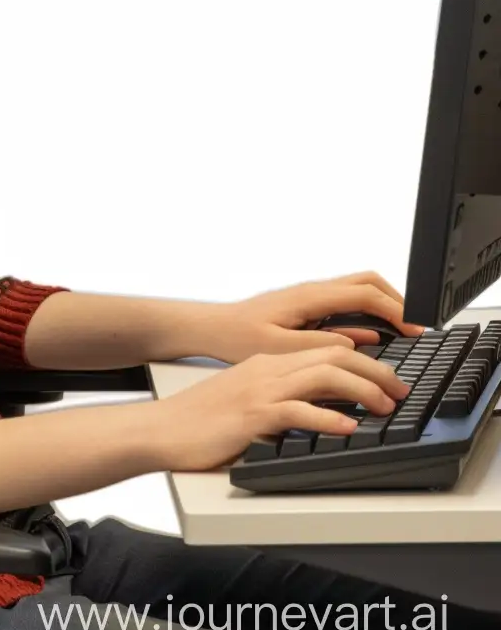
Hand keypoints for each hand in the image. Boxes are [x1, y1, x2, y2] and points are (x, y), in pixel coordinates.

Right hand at [154, 343, 412, 474]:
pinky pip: (296, 411)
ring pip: (321, 376)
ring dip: (361, 390)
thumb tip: (323, 412)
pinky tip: (347, 427)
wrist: (162, 429)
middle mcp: (268, 369)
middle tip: (400, 391)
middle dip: (374, 371)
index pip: (326, 349)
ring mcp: (259, 390)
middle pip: (332, 355)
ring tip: (385, 405)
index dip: (365, 361)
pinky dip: (326, 417)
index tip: (390, 379)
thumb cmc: (202, 420)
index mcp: (268, 363)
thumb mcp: (249, 401)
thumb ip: (282, 399)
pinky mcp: (251, 415)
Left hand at [181, 274, 424, 363]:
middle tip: (416, 326)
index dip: (394, 308)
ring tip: (404, 330)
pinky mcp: (308, 306)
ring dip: (384, 304)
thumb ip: (317, 345)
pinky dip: (369, 312)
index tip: (415, 329)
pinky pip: (346, 303)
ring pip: (358, 289)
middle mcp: (312, 291)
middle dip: (397, 299)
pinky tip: (376, 334)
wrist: (214, 327)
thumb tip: (355, 343)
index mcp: (309, 297)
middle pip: (366, 281)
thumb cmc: (239, 337)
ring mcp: (311, 296)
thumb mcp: (279, 348)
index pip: (364, 292)